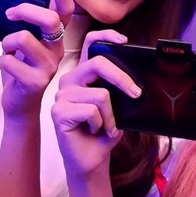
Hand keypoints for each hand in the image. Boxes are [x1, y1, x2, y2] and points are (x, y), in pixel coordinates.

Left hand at [0, 0, 73, 117]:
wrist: (19, 105)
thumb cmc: (20, 71)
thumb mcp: (26, 46)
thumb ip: (28, 28)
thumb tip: (17, 6)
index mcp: (56, 39)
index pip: (66, 11)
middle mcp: (58, 51)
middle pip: (50, 20)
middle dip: (26, 10)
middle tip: (10, 14)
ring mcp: (48, 67)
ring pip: (23, 38)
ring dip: (7, 42)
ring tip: (8, 52)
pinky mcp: (36, 82)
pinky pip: (8, 59)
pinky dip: (1, 61)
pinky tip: (8, 70)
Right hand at [52, 49, 139, 178]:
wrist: (92, 160)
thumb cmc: (104, 132)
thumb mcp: (117, 106)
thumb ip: (119, 89)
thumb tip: (136, 82)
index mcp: (83, 75)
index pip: (89, 44)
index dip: (105, 37)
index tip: (124, 41)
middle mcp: (70, 80)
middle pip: (98, 64)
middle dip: (122, 79)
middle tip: (136, 94)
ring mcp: (62, 95)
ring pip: (100, 94)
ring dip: (111, 115)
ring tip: (107, 127)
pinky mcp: (58, 112)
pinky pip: (91, 111)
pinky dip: (101, 124)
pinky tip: (95, 131)